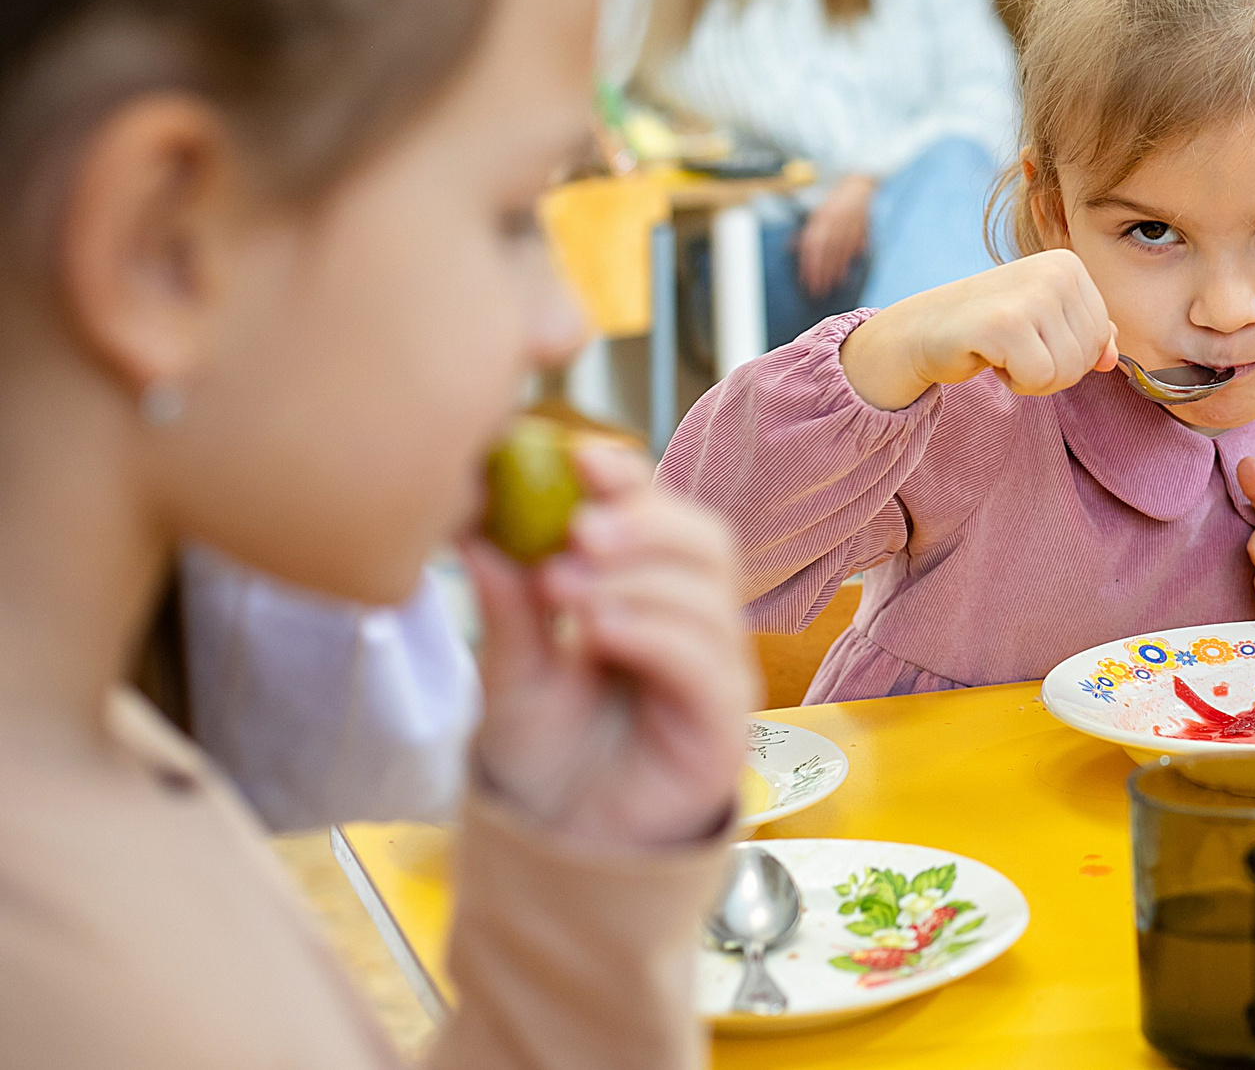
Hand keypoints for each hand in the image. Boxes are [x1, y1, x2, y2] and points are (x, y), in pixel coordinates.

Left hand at [465, 441, 752, 847]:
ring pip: (710, 594)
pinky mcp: (723, 725)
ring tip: (566, 586)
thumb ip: (506, 608)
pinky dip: (655, 633)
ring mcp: (717, 674)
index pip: (661, 516)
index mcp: (650, 596)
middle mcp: (695, 626)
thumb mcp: (509, 676)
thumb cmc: (545, 762)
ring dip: (639, 576)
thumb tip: (472, 525)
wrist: (557, 856)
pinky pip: (706, 662)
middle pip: (705, 541)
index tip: (577, 457)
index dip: (631, 479)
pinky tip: (600, 631)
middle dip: (645, 521)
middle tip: (577, 528)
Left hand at [798, 175, 876, 299]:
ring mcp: (850, 226)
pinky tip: (844, 276)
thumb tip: (790, 248)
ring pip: (841, 254)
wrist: (858, 187)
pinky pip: (854, 250)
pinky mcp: (862, 230)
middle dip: (822, 273)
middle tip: (817, 292)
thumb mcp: (815, 212)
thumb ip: (805, 231)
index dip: (809, 264)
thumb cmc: (834, 201)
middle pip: (827, 253)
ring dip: (834, 272)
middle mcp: (835, 223)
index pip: (813, 245)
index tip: (806, 281)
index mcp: (822, 218)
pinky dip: (848, 264)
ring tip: (829, 288)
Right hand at [839, 249, 1117, 410]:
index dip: (1067, 354)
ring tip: (1001, 351)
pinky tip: (989, 357)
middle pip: (1087, 357)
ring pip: (1067, 372)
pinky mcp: (1006, 324)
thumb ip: (1083, 334)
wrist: (922, 329)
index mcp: (1069, 265)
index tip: (1029, 337)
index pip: (1101, 337)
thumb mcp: (1042, 323)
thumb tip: (1112, 355)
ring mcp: (1032, 294)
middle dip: (1052, 370)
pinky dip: (1015, 382)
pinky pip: (1039, 379)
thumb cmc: (987, 327)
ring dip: (1033, 378)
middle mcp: (1056, 271)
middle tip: (1013, 348)